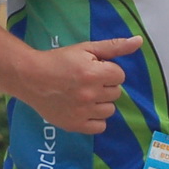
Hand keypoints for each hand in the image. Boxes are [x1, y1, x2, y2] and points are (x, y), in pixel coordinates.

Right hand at [22, 36, 143, 133]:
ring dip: (101, 102)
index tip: (93, 69)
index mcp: (93, 73)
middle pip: (115, 93)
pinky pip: (100, 126)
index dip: (107, 70)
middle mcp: (89, 94)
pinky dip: (95, 119)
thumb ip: (114, 46)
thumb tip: (139, 41)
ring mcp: (82, 112)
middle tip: (86, 81)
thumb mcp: (86, 48)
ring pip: (109, 110)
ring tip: (84, 95)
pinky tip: (84, 109)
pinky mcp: (75, 125)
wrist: (30, 77)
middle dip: (104, 86)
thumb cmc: (59, 60)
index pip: (119, 75)